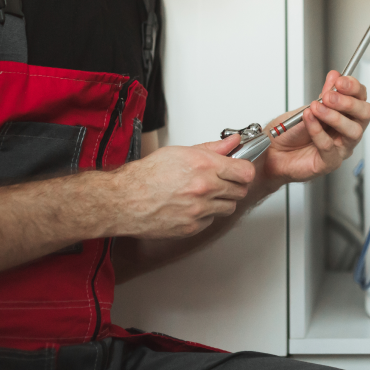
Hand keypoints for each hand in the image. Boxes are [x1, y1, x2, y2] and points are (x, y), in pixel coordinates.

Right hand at [109, 136, 254, 239]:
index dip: (244, 170)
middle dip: (234, 185)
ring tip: (205, 194)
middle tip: (223, 182)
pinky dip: (206, 214)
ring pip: (228, 207)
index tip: (240, 170)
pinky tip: (192, 206)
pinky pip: (211, 221)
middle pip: (240, 191)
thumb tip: (233, 142)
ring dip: (222, 201)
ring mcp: (199, 210)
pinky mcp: (192, 227)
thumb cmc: (147, 175)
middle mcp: (204, 189)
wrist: (124, 200)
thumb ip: (212, 148)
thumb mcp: (181, 152)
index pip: (245, 172)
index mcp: (204, 166)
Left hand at [263, 71, 369, 187]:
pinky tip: (309, 120)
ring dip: (335, 116)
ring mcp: (341, 147)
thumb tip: (335, 76)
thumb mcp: (308, 107)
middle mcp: (347, 130)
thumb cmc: (291, 132)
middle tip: (328, 96)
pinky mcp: (329, 162)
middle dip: (348, 102)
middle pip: (364, 114)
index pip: (361, 98)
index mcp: (345, 114)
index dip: (353, 88)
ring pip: (353, 132)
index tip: (340, 81)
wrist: (273, 151)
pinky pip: (329, 147)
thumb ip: (324, 93)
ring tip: (317, 108)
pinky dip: (318, 131)